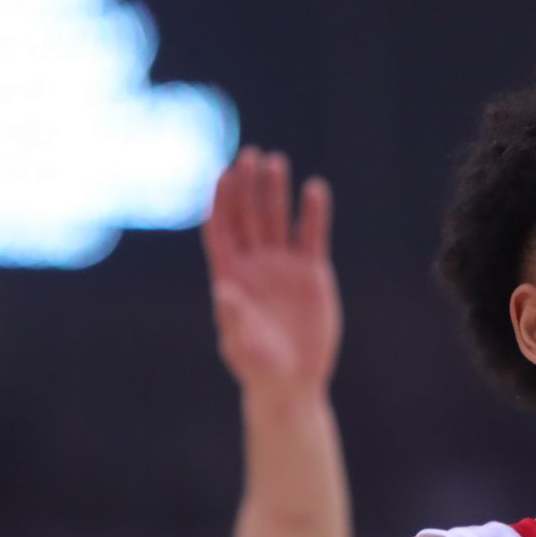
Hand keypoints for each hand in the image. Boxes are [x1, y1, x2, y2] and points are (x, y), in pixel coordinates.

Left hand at [202, 146, 339, 398]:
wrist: (292, 381)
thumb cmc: (259, 366)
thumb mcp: (242, 345)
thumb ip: (233, 318)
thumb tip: (224, 291)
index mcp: (229, 275)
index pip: (221, 228)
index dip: (221, 200)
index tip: (224, 173)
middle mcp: (254, 264)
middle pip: (247, 215)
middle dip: (247, 186)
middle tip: (250, 155)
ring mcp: (283, 265)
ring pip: (277, 219)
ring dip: (275, 191)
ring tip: (276, 162)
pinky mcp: (312, 272)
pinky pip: (311, 235)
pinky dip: (313, 213)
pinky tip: (315, 189)